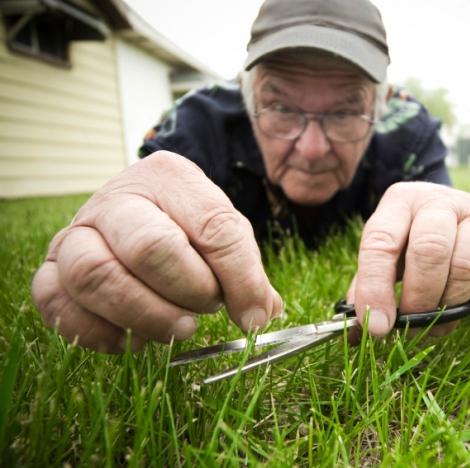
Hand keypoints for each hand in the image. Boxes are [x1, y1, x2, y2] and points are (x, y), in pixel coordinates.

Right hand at [32, 151, 281, 352]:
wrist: (136, 208)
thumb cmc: (186, 225)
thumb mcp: (224, 231)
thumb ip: (246, 270)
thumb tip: (260, 315)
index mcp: (169, 177)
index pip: (213, 228)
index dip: (240, 279)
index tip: (254, 316)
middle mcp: (115, 199)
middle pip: (149, 248)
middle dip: (189, 291)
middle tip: (206, 308)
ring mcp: (76, 233)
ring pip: (95, 276)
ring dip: (145, 315)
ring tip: (177, 327)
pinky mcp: (52, 269)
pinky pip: (57, 305)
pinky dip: (99, 333)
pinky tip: (135, 340)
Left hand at [347, 181, 469, 336]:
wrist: (455, 213)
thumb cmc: (412, 243)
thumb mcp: (386, 255)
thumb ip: (367, 288)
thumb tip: (354, 333)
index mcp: (400, 201)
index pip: (381, 242)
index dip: (375, 288)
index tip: (376, 327)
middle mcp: (440, 201)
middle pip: (429, 249)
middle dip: (419, 298)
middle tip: (413, 323)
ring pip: (467, 264)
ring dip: (452, 302)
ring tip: (441, 317)